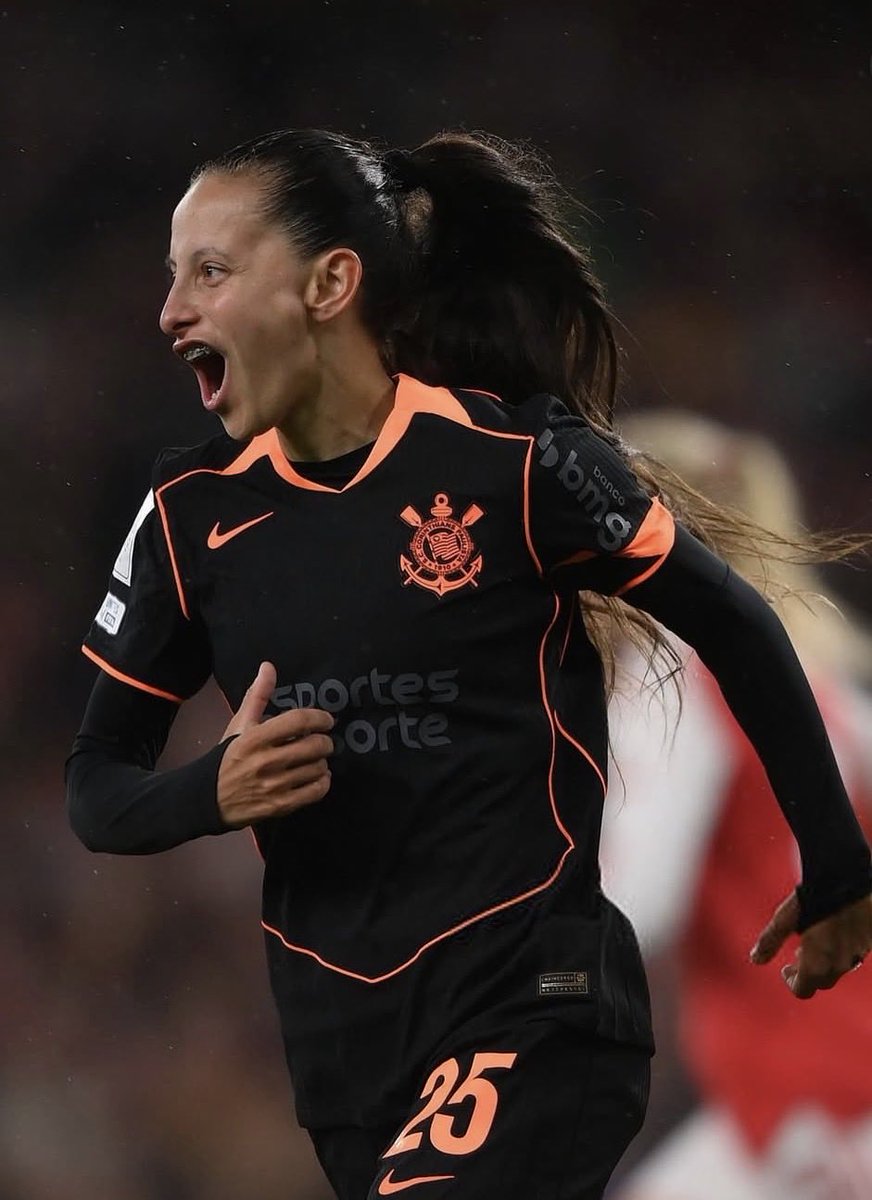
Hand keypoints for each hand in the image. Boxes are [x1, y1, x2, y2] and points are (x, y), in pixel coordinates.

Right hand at [217, 661, 333, 828]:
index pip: (298, 721)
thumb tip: (268, 666)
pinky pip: (315, 792)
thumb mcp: (239, 724)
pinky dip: (323, 783)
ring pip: (318, 768)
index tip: (326, 720)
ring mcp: (274, 786)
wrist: (207, 798)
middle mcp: (266, 761)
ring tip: (315, 760)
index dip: (319, 718)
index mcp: (255, 738)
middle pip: (314, 746)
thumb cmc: (227, 756)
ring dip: (322, 762)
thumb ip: (258, 695)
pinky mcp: (280, 806)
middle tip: (323, 741)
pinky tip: (318, 777)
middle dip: (325, 741)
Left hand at [750, 890, 871, 998]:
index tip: (785, 969)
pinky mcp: (870, 941)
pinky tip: (837, 931)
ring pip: (840, 968)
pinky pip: (856, 954)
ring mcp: (858, 954)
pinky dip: (843, 950)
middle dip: (808, 972)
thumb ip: (770, 942)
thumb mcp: (783, 919)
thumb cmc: (811, 899)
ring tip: (816, 942)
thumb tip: (755, 960)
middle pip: (822, 981)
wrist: (845, 879)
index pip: (803, 990)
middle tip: (797, 955)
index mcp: (816, 965)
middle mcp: (839, 965)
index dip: (791, 982)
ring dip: (826, 962)